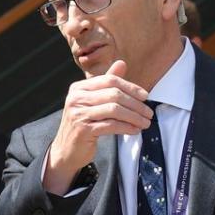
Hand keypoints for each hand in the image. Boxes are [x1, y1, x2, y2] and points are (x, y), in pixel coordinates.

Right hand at [43, 59, 152, 193]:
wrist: (66, 151)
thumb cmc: (82, 125)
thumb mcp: (93, 102)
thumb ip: (106, 84)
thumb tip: (121, 63)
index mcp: (79, 88)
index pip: (110, 81)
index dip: (130, 87)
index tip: (145, 97)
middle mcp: (76, 98)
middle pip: (114, 95)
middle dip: (135, 104)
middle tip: (148, 113)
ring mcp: (78, 114)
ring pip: (114, 110)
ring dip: (134, 117)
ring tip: (144, 123)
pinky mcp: (83, 130)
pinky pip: (110, 125)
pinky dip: (126, 128)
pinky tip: (134, 130)